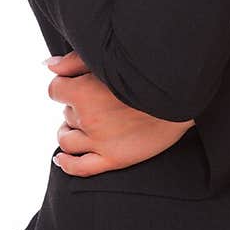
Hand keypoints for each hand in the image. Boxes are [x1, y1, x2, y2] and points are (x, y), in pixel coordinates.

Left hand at [43, 50, 194, 176]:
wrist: (181, 95)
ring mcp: (100, 142)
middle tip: (95, 101)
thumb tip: (48, 65)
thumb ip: (73, 62)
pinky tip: (61, 159)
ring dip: (68, 132)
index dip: (65, 86)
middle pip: (66, 114)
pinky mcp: (115, 159)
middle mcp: (88, 119)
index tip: (77, 84)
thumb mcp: (108, 60)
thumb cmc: (145, 73)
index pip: (55, 90)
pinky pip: (80, 168)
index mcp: (84, 92)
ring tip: (77, 127)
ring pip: (67, 140)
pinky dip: (66, 164)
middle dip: (75, 107)